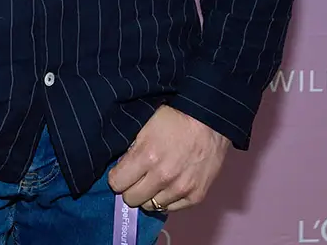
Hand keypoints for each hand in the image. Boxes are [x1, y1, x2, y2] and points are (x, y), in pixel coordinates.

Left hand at [107, 106, 229, 213]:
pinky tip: (170, 185)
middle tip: (138, 177)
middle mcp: (163, 176)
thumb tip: (118, 167)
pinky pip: (171, 208)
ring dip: (150, 194)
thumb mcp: (144, 125)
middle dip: (131, 187)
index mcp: (147, 156)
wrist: (210, 119)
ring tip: (155, 179)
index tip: (122, 171)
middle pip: (131, 199)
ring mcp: (181, 188)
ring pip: (151, 206)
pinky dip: (167, 199)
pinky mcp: (196, 196)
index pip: (116, 183)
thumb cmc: (175, 117)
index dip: (117, 176)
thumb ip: (130, 148)